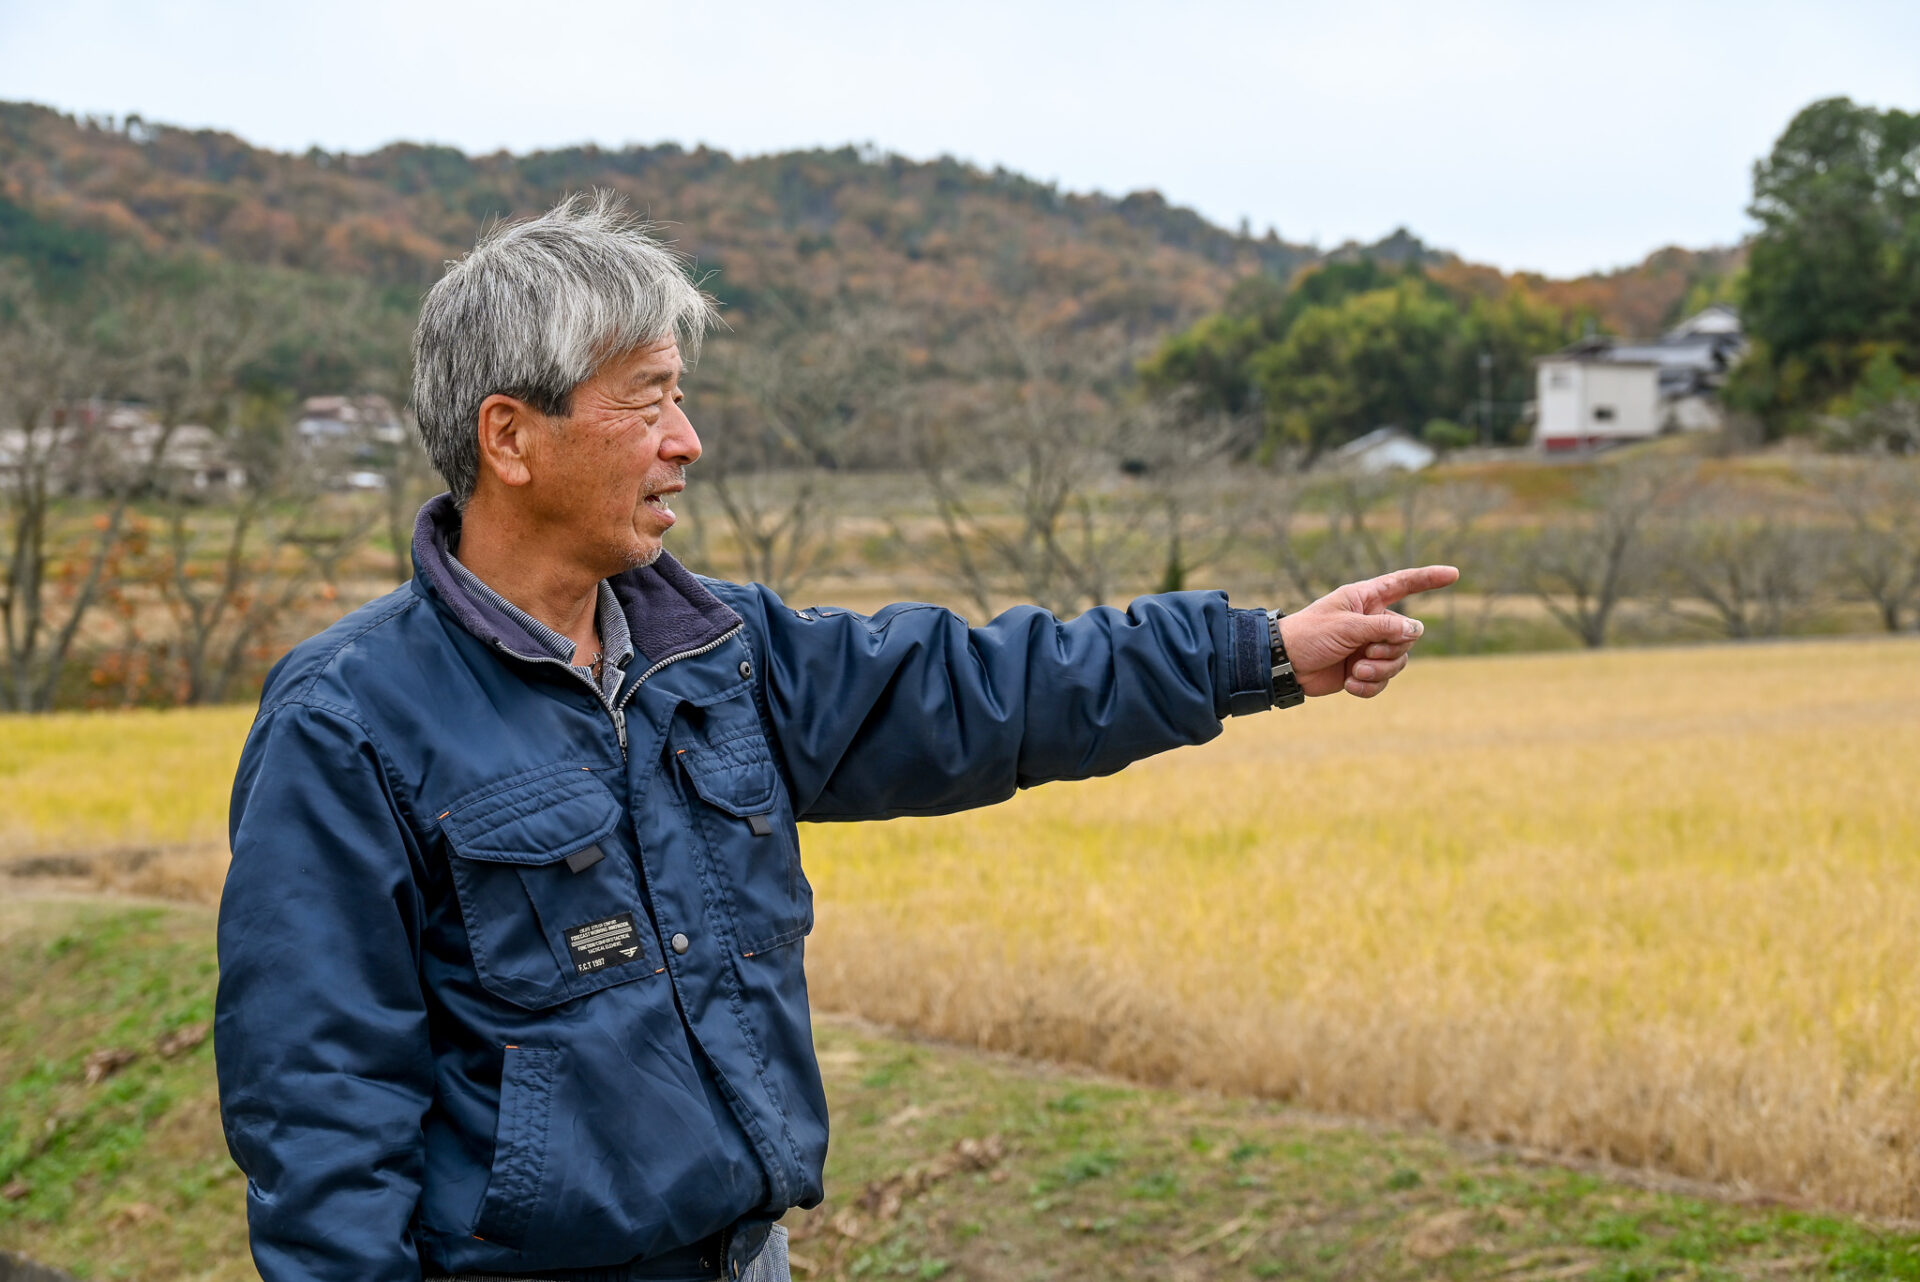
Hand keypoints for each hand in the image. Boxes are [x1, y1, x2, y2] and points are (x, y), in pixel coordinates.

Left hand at [1277, 566, 1459, 698]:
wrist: (1285, 665)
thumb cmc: (1310, 635)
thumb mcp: (1347, 627)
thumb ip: (1383, 627)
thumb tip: (1416, 629)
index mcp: (1366, 599)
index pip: (1404, 584)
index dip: (1428, 579)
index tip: (1453, 574)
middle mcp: (1372, 621)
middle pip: (1408, 635)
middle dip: (1391, 649)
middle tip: (1365, 652)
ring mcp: (1369, 647)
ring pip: (1399, 661)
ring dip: (1379, 670)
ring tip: (1354, 670)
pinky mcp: (1363, 670)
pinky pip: (1383, 681)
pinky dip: (1369, 686)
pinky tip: (1349, 684)